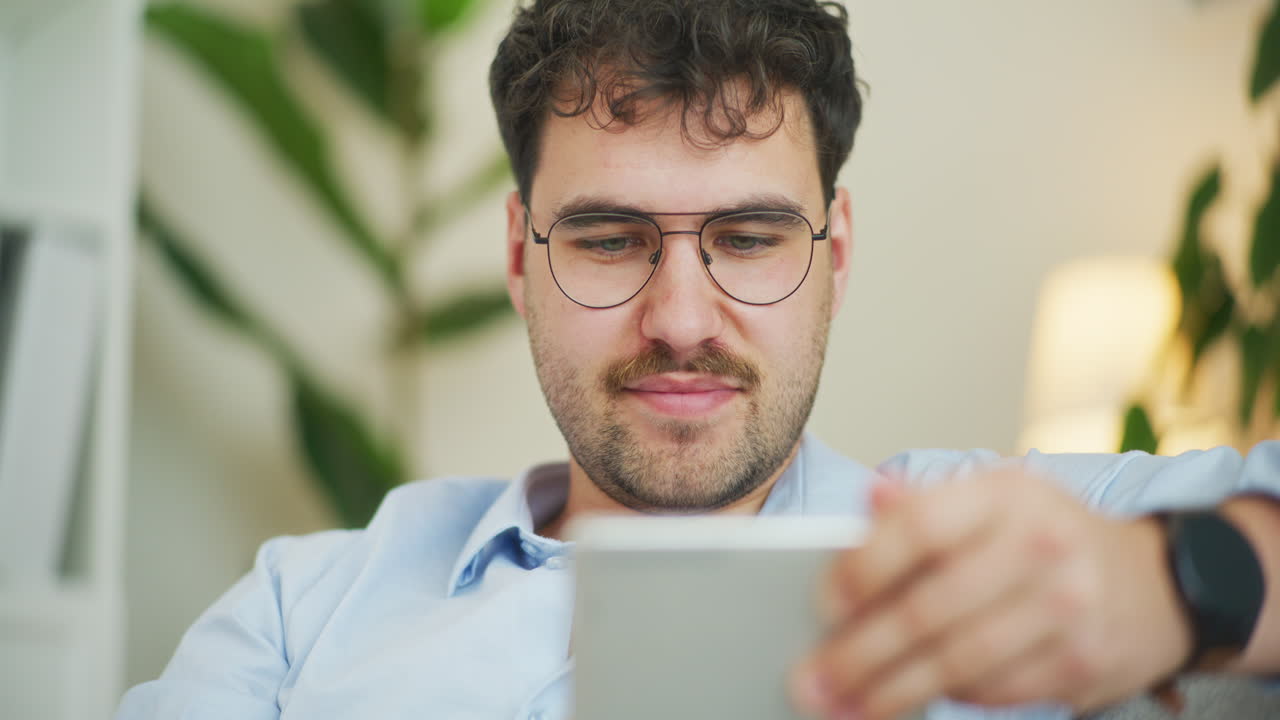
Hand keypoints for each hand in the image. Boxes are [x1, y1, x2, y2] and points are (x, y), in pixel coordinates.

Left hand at [790, 471, 1192, 719]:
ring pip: (959, 662)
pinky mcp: (1082, 662)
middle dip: (861, 653)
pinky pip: (994, 691)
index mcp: (1005, 494)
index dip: (865, 567)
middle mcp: (1041, 545)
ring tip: (844, 705)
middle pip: (930, 608)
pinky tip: (907, 700)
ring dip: (891, 692)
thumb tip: (870, 496)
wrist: (1154, 583)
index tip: (823, 604)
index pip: (921, 528)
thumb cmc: (1044, 536)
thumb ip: (925, 504)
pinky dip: (947, 699)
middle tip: (814, 680)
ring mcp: (1068, 607)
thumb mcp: (992, 499)